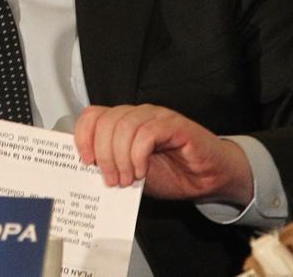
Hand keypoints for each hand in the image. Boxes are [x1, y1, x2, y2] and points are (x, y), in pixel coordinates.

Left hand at [73, 104, 252, 205]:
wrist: (209, 179)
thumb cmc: (173, 173)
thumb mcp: (132, 171)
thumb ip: (112, 165)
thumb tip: (85, 168)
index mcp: (123, 122)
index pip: (93, 116)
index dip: (83, 136)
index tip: (84, 161)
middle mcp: (138, 115)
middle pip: (106, 122)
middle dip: (102, 154)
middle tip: (110, 179)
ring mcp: (156, 116)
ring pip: (124, 126)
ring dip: (120, 158)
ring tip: (126, 179)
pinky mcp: (175, 125)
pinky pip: (148, 133)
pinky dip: (139, 155)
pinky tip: (142, 171)